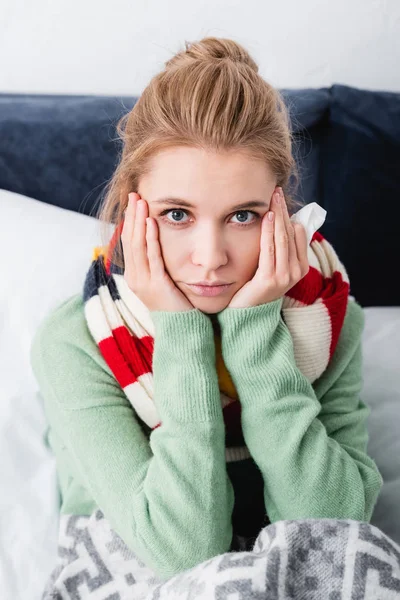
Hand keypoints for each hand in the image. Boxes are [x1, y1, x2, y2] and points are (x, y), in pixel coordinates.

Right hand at [121, 192, 194, 311]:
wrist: (182, 330)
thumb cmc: (176, 305)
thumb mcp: (162, 283)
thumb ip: (157, 265)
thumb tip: (157, 245)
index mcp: (134, 277)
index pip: (128, 243)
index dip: (129, 222)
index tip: (133, 203)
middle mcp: (134, 279)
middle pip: (129, 240)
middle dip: (131, 216)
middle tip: (134, 195)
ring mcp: (143, 282)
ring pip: (137, 246)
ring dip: (138, 221)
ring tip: (141, 202)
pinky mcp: (157, 284)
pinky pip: (152, 257)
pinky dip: (150, 238)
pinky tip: (150, 222)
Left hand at [226, 187, 308, 308]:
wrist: (246, 315)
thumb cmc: (256, 287)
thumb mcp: (271, 266)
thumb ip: (278, 248)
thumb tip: (281, 221)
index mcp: (301, 268)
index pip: (298, 234)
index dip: (289, 215)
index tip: (279, 199)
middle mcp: (296, 272)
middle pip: (291, 233)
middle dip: (284, 210)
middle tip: (276, 191)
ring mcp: (284, 276)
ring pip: (283, 238)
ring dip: (277, 216)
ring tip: (272, 198)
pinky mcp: (270, 279)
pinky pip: (270, 249)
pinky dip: (269, 231)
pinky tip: (267, 217)